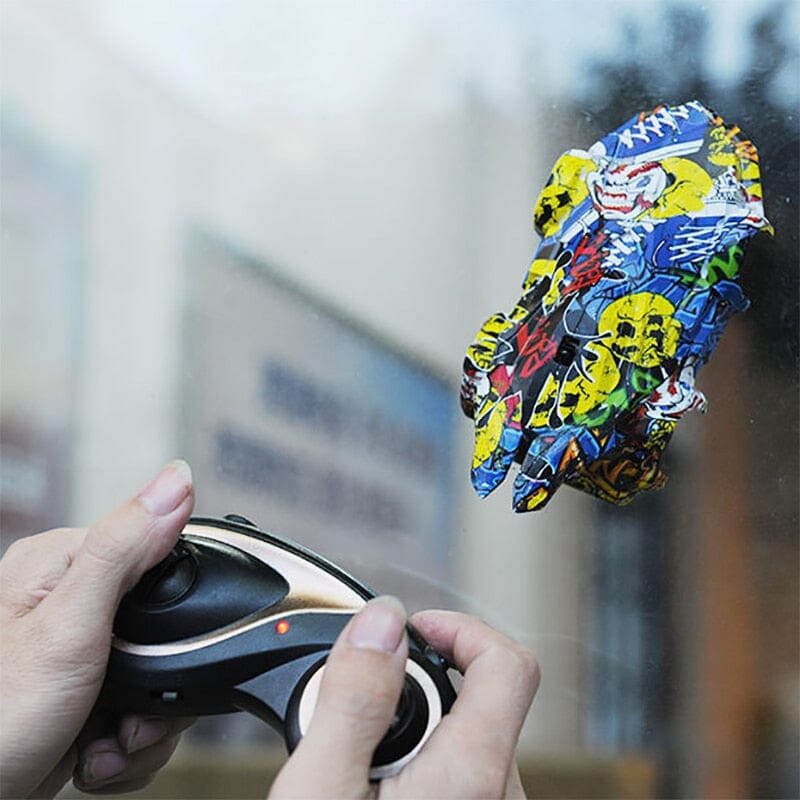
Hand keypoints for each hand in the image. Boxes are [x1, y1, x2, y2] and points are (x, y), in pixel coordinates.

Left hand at [0, 461, 194, 797]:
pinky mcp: (85, 690)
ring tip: (106, 743)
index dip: (180, 610)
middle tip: (127, 717)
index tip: (160, 660)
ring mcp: (80, 649)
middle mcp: (72, 601)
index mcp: (64, 563)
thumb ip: (125, 548)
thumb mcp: (71, 625)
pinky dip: (129, 741)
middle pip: (167, 626)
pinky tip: (97, 752)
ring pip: (159, 674)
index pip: (162, 556)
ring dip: (145, 724)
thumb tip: (178, 479)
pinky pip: (139, 706)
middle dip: (159, 688)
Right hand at [269, 599, 539, 798]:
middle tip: (358, 713)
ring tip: (357, 759)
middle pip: (479, 699)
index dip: (460, 628)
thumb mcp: (319, 789)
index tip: (413, 630)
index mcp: (471, 774)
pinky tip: (374, 787)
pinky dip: (422, 763)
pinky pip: (463, 777)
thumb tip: (382, 619)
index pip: (509, 662)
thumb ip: (354, 698)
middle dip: (416, 687)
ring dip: (416, 729)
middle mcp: (500, 797)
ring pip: (467, 740)